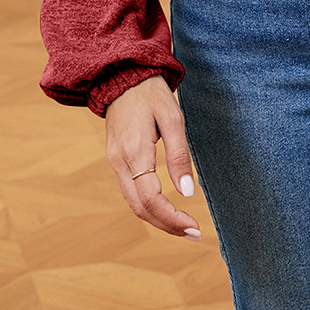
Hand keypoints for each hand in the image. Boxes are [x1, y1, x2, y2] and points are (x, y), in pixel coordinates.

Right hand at [105, 75, 200, 238]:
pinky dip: (148, 206)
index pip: (151, 199)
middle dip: (167, 226)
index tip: (195, 227)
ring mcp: (114, 162)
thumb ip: (179, 155)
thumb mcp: (173, 118)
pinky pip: (130, 191)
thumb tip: (188, 192)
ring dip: (157, 219)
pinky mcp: (116, 159)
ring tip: (183, 226)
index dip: (172, 218)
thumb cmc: (151, 93)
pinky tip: (166, 208)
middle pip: (140, 209)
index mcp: (134, 152)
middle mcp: (119, 162)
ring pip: (133, 204)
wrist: (122, 75)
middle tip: (193, 234)